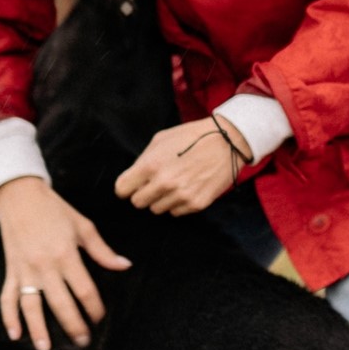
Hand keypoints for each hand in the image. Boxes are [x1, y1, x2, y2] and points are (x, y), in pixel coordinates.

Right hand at [0, 177, 131, 349]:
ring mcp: (25, 270)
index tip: (100, 318)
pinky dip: (8, 316)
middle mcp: (44, 266)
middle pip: (61, 304)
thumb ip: (102, 250)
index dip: (94, 307)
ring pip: (31, 305)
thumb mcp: (83, 226)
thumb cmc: (55, 210)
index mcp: (66, 255)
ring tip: (46, 348)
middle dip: (73, 325)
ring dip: (38, 328)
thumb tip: (124, 266)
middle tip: (83, 342)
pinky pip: (8, 297)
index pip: (84, 290)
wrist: (19, 195)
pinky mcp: (11, 270)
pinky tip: (14, 334)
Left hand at [114, 116, 244, 216]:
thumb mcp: (161, 139)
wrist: (227, 142)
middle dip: (143, 193)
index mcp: (150, 165)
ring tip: (174, 184)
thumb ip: (143, 160)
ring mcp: (181, 195)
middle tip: (154, 183)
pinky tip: (187, 188)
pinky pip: (176, 212)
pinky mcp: (196, 204)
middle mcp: (164, 183)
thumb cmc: (192, 137)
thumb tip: (134, 178)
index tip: (132, 185)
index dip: (126, 187)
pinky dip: (178, 203)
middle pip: (137, 203)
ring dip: (161, 199)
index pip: (121, 190)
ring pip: (156, 209)